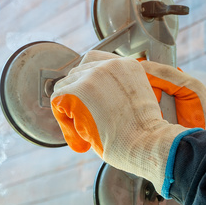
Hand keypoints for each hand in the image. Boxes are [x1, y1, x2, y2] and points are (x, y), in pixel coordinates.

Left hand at [49, 51, 205, 193]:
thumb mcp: (136, 102)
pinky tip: (82, 137)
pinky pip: (57, 102)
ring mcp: (92, 76)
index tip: (90, 102)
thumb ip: (117, 92)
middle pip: (76, 73)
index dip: (87, 81)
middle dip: (78, 99)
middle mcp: (109, 65)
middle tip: (88, 124)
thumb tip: (93, 101)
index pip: (94, 59)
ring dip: (71, 111)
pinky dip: (64, 123)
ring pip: (64, 87)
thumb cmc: (146, 135)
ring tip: (87, 132)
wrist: (149, 145)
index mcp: (127, 65)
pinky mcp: (78, 91)